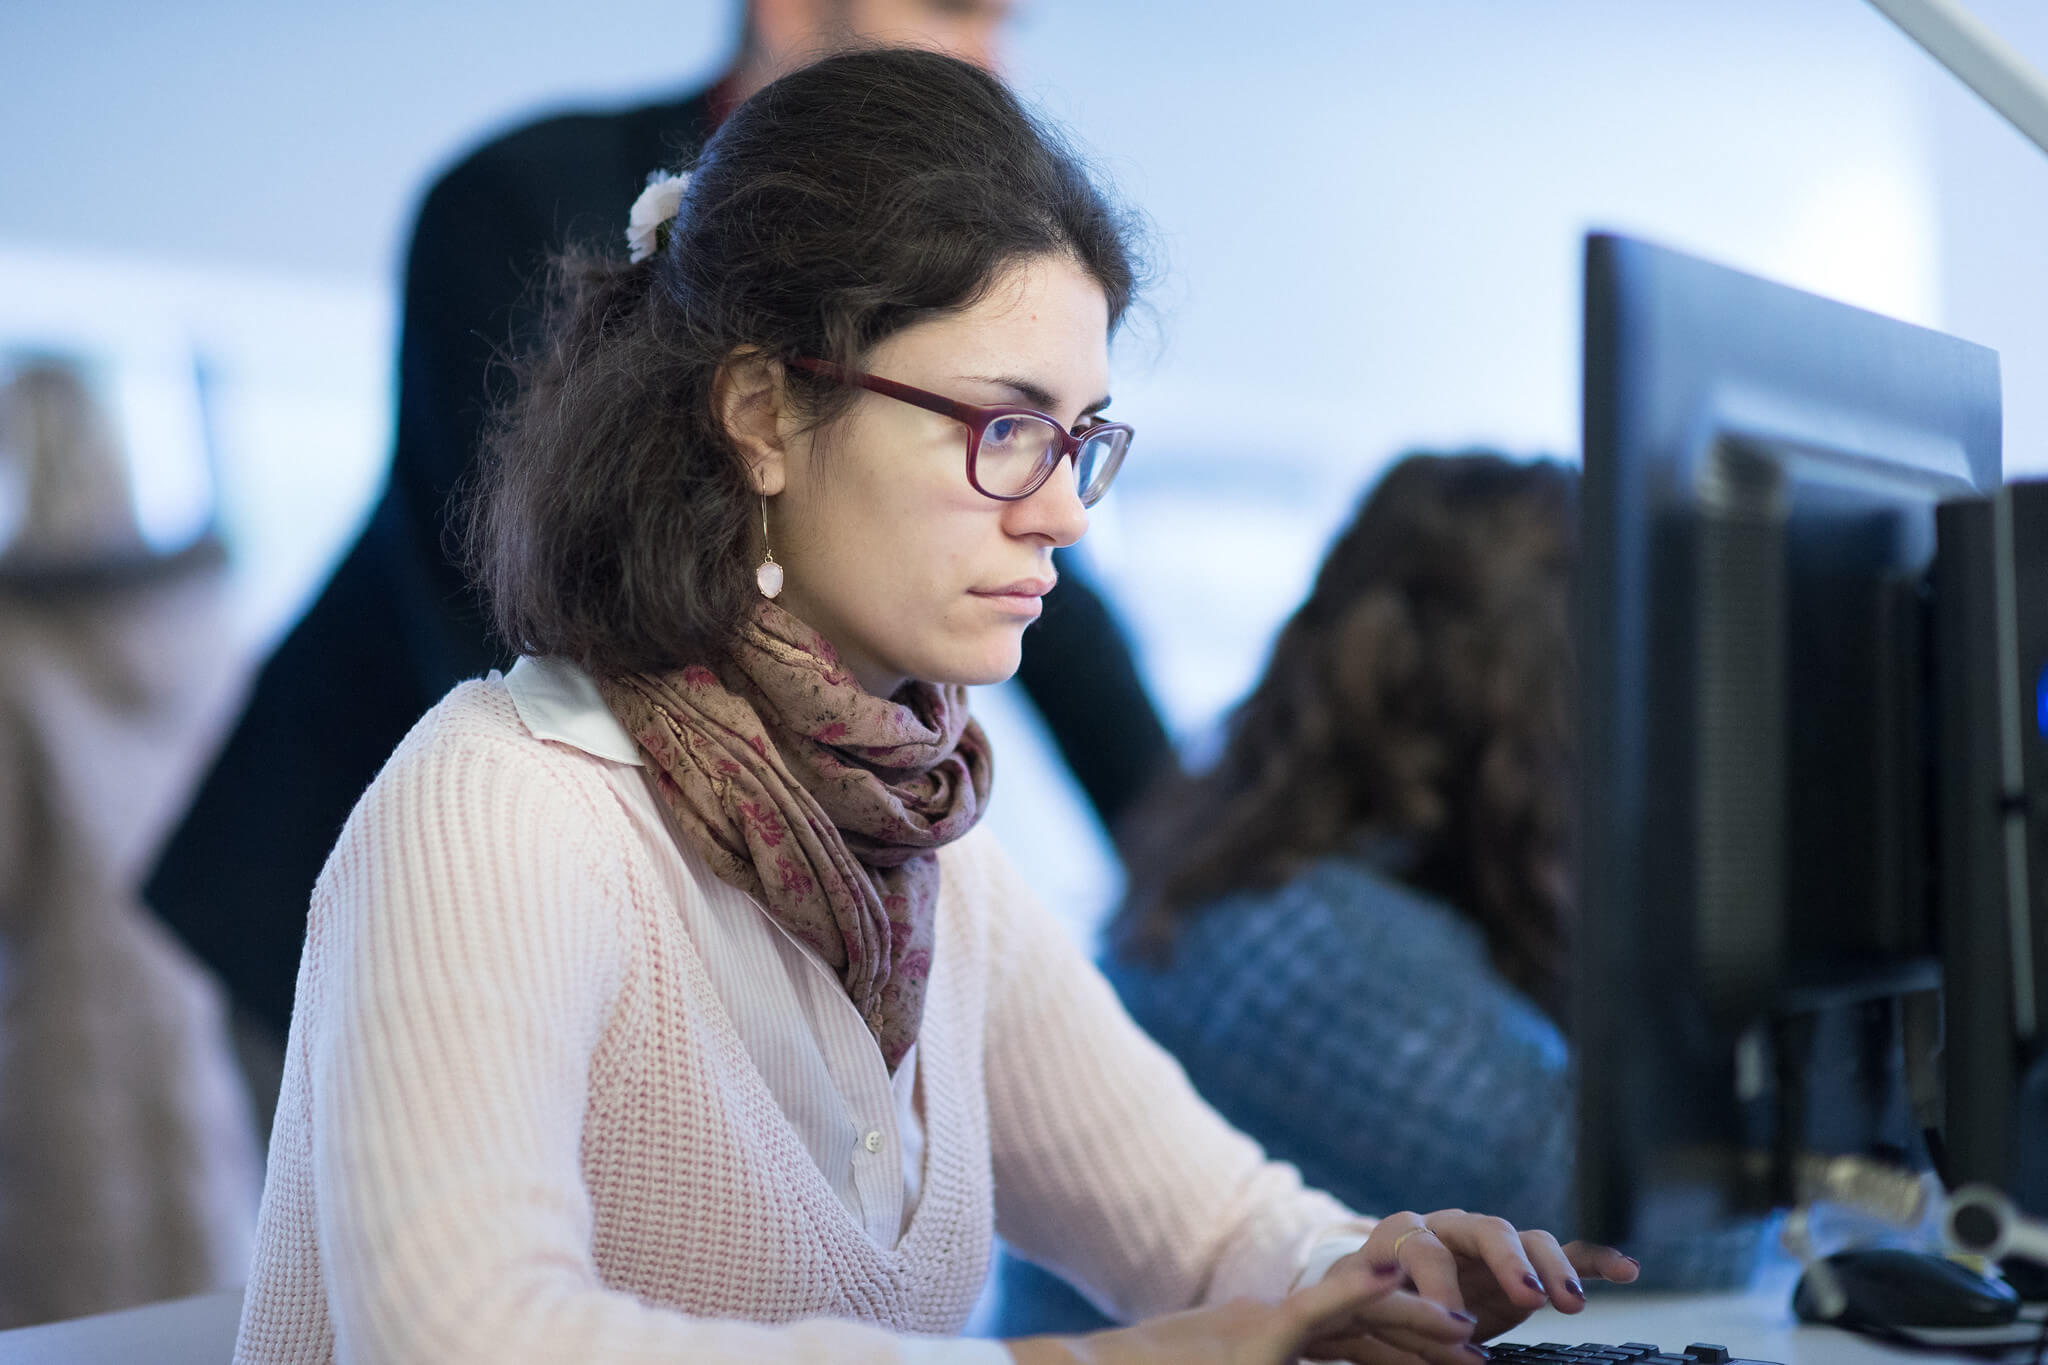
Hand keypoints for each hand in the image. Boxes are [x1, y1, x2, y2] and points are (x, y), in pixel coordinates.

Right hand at [1005, 1260, 1461, 1364]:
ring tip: (1469, 1335)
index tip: (1459, 1355)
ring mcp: (1265, 1327)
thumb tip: (1289, 1364)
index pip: (1352, 1338)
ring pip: (1358, 1316)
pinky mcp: (1255, 1338)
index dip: (1407, 1344)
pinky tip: (1396, 1274)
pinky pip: (1318, 1314)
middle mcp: (1274, 1325)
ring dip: (1418, 1321)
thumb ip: (1273, 1363)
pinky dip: (1359, 1292)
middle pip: (1367, 1325)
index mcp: (1269, 1341)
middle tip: (1484, 1350)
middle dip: (1428, 1336)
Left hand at [1319, 1209, 1640, 1347]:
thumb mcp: (1364, 1312)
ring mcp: (1486, 1242)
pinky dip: (1593, 1261)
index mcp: (1400, 1233)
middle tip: (1529, 1299)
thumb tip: (1434, 1340)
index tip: (1455, 1326)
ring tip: (1572, 1303)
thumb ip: (1392, 1321)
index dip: (1439, 1284)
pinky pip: (1561, 1253)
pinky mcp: (1518, 1263)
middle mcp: (1448, 1227)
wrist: (1375, 1292)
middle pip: (1484, 1229)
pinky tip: (1627, 1270)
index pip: (1422, 1245)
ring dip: (1553, 1268)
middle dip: (1508, 1263)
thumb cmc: (1365, 1304)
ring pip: (1527, 1240)